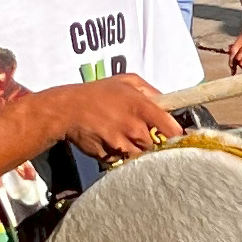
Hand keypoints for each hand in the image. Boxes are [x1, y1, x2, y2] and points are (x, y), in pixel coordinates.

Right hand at [37, 73, 179, 160]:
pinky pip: (122, 161)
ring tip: (122, 137)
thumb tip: (166, 101)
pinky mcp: (109, 157)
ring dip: (135, 149)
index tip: (173, 136)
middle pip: (155, 145)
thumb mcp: (126, 81)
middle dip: (150, 141)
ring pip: (140, 155)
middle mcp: (134, 127)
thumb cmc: (97, 93)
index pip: (171, 129)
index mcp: (142, 107)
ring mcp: (121, 144)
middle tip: (138, 133)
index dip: (175, 135)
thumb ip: (150, 90)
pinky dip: (119, 155)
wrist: (67, 109)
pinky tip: (110, 143)